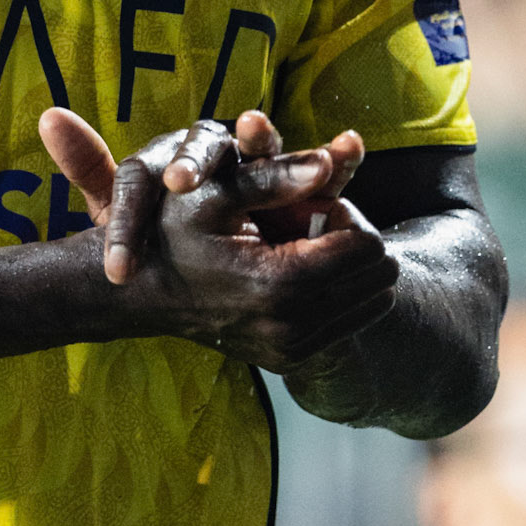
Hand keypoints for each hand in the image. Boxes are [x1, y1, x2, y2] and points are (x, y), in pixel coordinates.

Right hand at [38, 108, 398, 373]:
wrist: (146, 293)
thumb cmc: (174, 233)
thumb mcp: (214, 194)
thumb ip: (273, 176)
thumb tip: (327, 164)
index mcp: (279, 282)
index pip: (367, 245)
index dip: (346, 212)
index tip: (310, 201)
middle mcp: (292, 325)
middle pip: (379, 275)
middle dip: (353, 238)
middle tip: (311, 222)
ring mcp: (293, 349)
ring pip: (374, 300)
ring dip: (349, 264)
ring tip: (304, 245)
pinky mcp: (293, 360)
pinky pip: (352, 321)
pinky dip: (339, 290)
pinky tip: (298, 269)